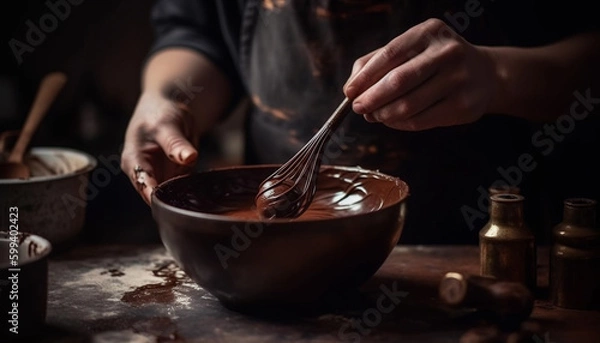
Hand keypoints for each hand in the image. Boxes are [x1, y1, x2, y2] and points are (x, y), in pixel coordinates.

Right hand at [121, 92, 198, 203]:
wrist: (167, 108)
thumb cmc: (160, 114)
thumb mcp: (168, 125)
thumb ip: (176, 143)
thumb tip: (189, 158)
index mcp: (133, 160)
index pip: (142, 185)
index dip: (155, 197)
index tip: (169, 206)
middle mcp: (143, 173)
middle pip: (155, 196)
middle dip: (171, 201)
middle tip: (189, 205)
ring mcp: (158, 177)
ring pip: (170, 196)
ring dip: (182, 198)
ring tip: (195, 196)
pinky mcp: (173, 178)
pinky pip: (181, 189)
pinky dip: (190, 191)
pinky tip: (199, 192)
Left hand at [343, 18, 496, 130]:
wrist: (485, 74)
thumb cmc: (436, 61)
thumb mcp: (411, 49)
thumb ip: (377, 61)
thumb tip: (352, 86)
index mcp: (429, 32)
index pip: (389, 54)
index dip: (365, 76)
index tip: (349, 92)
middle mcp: (447, 52)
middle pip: (398, 81)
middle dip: (372, 98)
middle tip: (358, 107)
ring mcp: (459, 79)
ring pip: (408, 105)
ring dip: (384, 114)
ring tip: (374, 115)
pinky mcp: (463, 105)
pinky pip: (421, 120)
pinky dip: (399, 124)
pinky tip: (392, 121)